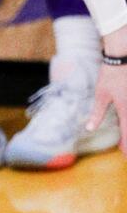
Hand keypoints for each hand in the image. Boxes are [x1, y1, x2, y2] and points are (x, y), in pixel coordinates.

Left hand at [88, 26, 126, 151]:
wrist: (122, 57)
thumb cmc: (110, 75)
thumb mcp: (101, 95)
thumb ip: (97, 113)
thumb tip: (89, 128)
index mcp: (126, 109)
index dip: (126, 146)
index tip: (124, 155)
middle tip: (124, 151)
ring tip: (124, 140)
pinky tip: (125, 122)